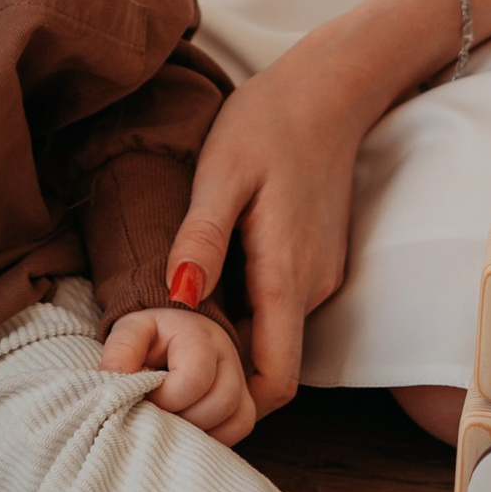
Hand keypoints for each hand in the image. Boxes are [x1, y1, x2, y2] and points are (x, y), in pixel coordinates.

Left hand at [100, 301, 254, 444]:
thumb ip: (120, 350)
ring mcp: (240, 379)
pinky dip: (216, 437)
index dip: (166, 398)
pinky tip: (190, 430)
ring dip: (200, 430)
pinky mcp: (244, 400)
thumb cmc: (149, 336)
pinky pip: (241, 427)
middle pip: (221, 401)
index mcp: (198, 335)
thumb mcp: (130, 332)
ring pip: (237, 418)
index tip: (146, 396)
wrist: (170, 333)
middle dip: (184, 418)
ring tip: (172, 421)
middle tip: (158, 414)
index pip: (194, 378)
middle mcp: (227, 355)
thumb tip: (112, 378)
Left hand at [167, 0, 490, 416]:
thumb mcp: (222, 174)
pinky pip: (279, 305)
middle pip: (269, 365)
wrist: (331, 87)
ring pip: (272, 335)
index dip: (235, 404)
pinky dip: (244, 308)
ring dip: (230, 337)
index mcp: (288, 276)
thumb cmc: (270, 123)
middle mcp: (312, 287)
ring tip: (174, 318)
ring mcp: (320, 275)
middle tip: (159, 359)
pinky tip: (207, 279)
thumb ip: (201, 239)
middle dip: (221, 373)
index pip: (277, 382)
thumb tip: (176, 301)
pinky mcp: (317, 260)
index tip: (184, 397)